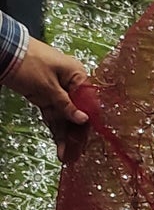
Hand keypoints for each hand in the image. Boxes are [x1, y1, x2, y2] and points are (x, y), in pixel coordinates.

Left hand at [3, 36, 91, 155]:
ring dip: (65, 136)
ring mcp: (58, 92)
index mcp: (77, 76)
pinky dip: (55, 130)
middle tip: (74, 154)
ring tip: (66, 156)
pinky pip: (54, 116)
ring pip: (65, 118)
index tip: (85, 142)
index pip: (89, 104)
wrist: (5, 52)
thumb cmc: (30, 63)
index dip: (88, 124)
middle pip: (77, 114)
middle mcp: (71, 85)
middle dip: (75, 135)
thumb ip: (66, 105)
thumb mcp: (49, 86)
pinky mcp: (45, 98)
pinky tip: (60, 145)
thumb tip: (83, 119)